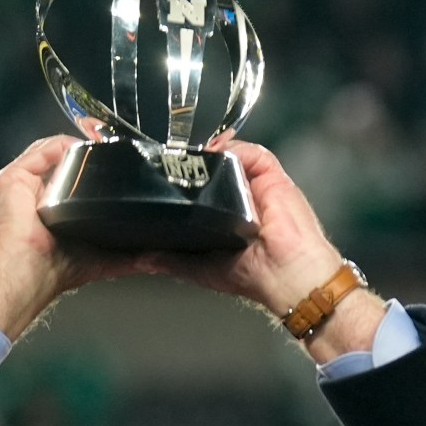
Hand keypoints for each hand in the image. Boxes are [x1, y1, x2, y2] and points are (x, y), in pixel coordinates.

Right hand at [0, 136, 154, 340]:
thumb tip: (162, 255)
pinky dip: (64, 147)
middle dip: (90, 154)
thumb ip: (133, 255)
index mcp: (50, 207)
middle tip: (116, 154)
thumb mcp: (105, 259)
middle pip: (63, 160)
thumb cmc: (58, 270)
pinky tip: (82, 154)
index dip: (95, 169)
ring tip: (101, 152)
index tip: (121, 165)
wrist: (31, 273)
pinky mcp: (12, 178)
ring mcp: (21, 184)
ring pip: (53, 151)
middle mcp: (34, 192)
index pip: (72, 176)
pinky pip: (42, 151)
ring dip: (79, 149)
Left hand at [149, 142, 385, 363]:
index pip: (203, 186)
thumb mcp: (201, 268)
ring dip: (210, 151)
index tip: (163, 169)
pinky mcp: (273, 177)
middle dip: (193, 159)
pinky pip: (252, 153)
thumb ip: (172, 260)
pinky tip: (215, 152)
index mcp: (228, 214)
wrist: (285, 276)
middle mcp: (243, 196)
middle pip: (215, 166)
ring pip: (231, 155)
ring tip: (187, 152)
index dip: (184, 176)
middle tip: (169, 156)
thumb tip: (140, 258)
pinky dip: (233, 149)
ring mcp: (258, 185)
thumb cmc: (252, 276)